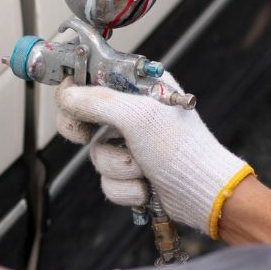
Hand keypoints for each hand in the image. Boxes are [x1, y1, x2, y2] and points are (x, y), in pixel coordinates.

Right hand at [55, 74, 250, 236]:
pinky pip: (107, 180)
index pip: (94, 75)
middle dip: (84, 131)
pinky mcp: (132, 171)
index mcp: (140, 86)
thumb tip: (67, 96)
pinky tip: (146, 186)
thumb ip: (97, 101)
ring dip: (116, 166)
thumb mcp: (137, 116)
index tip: (67, 99)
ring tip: (143, 167)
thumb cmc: (183, 149)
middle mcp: (134, 111)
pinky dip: (125, 188)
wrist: (203, 194)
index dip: (75, 87)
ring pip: (95, 153)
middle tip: (84, 135)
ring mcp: (132, 142)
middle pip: (83, 114)